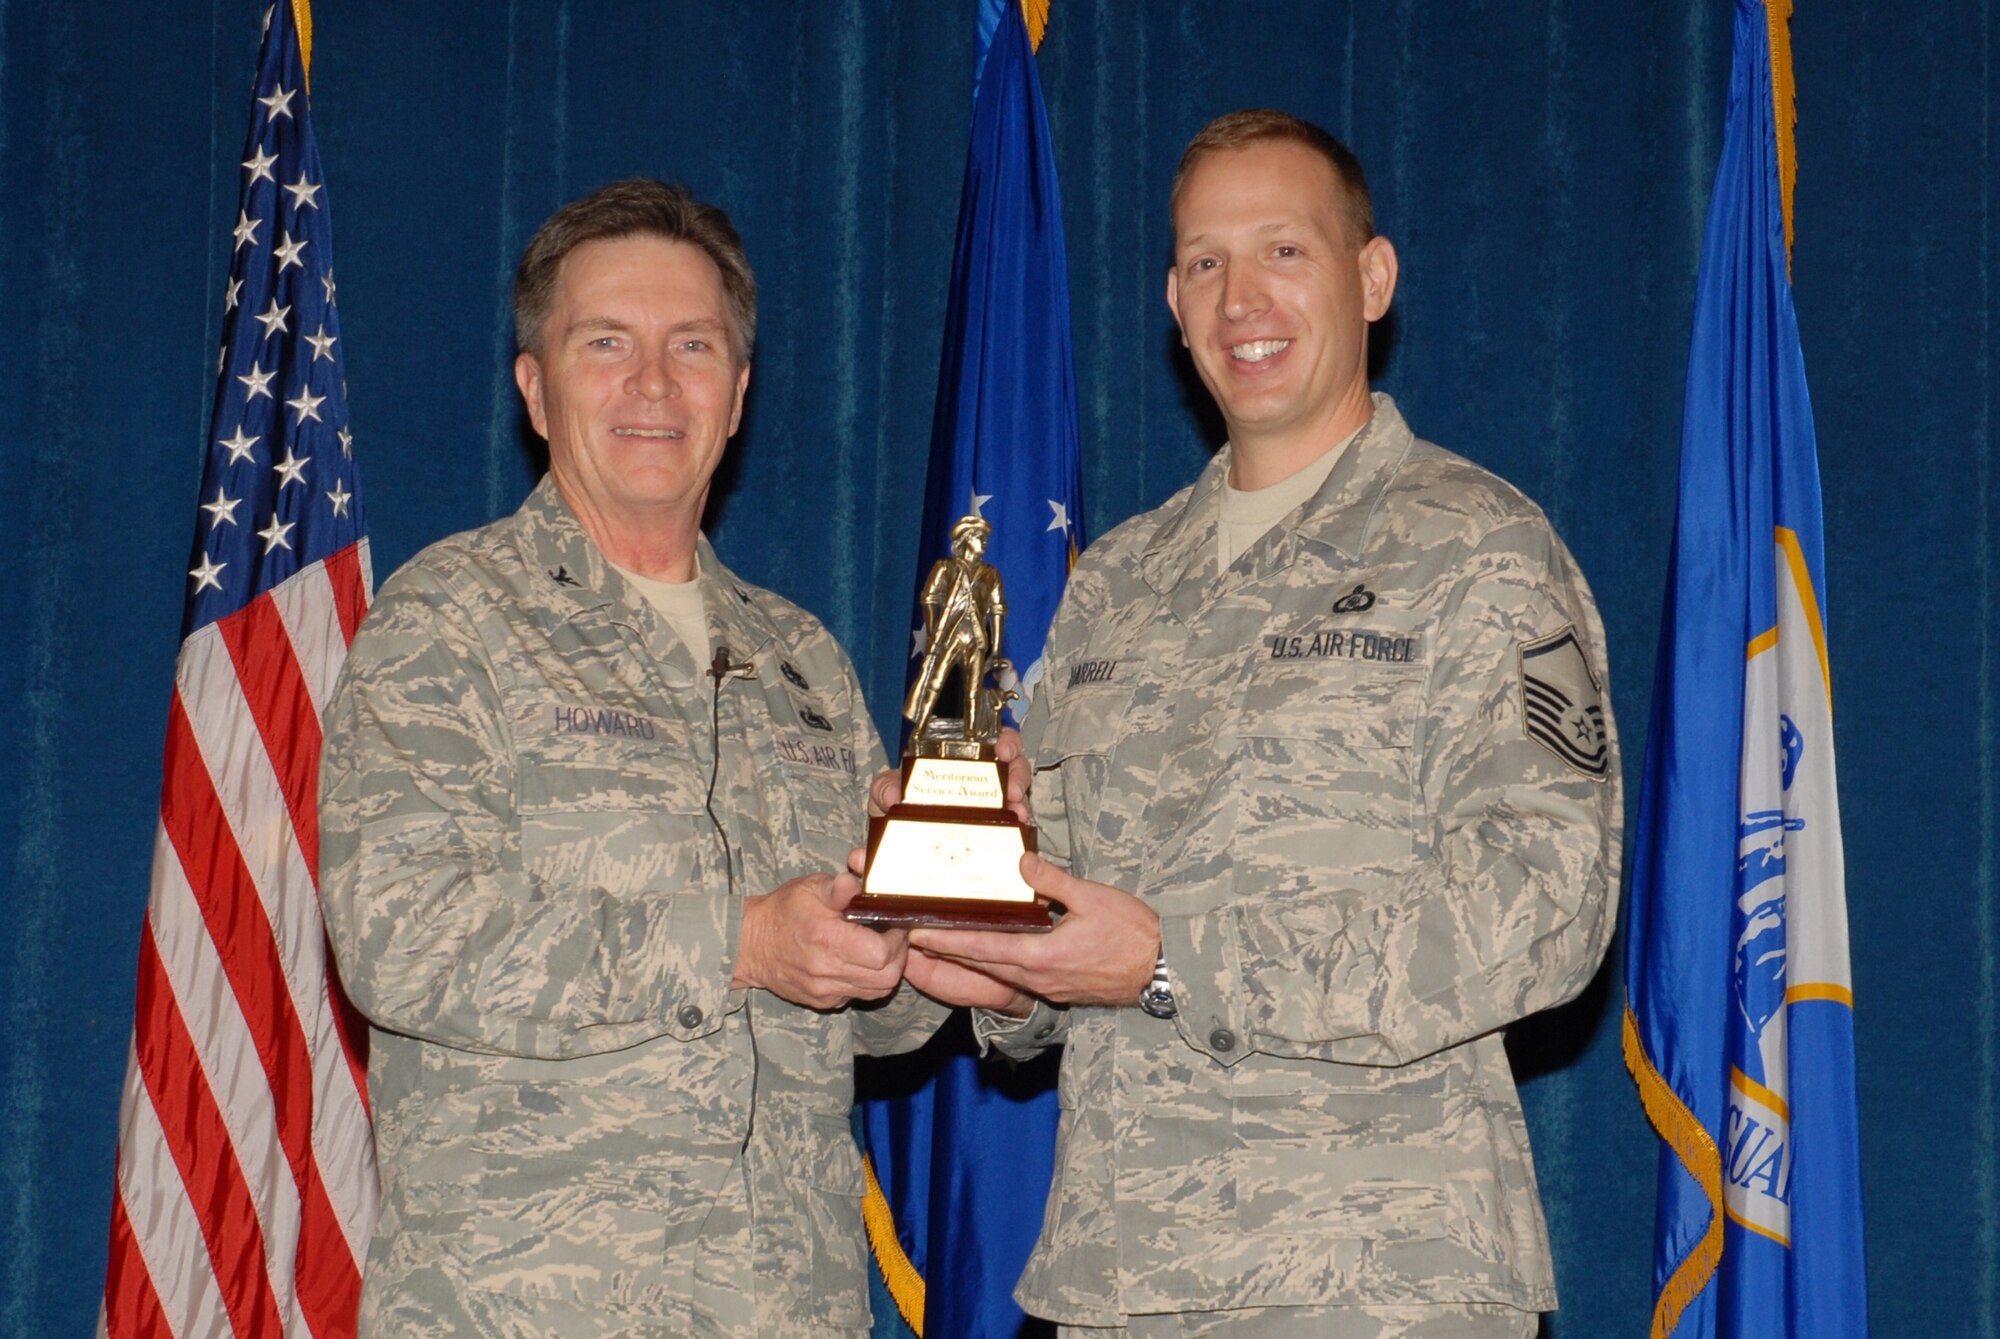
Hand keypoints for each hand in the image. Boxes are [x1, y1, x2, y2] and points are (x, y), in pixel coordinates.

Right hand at [732, 872, 908, 1009]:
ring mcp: (825, 990)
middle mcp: (827, 970)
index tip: (892, 925)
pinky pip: (857, 996)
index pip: (881, 953)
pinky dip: (865, 982)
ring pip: (876, 991)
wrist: (749, 944)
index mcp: (827, 938)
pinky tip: (857, 962)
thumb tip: (856, 884)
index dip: (895, 939)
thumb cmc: (782, 912)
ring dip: (885, 971)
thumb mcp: (809, 888)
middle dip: (897, 957)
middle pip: (886, 978)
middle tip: (891, 938)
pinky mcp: (822, 1001)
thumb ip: (839, 887)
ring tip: (878, 950)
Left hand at [867, 725, 1031, 822]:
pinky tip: (1014, 828)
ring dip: (1020, 802)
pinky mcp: (992, 827)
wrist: (897, 840)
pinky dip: (1015, 824)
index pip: (992, 738)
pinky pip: (1010, 822)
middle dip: (1018, 775)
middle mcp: (978, 776)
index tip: (1005, 750)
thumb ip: (885, 787)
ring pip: (1016, 794)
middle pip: (1012, 765)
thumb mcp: (887, 790)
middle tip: (1013, 790)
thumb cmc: (897, 806)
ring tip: (1017, 813)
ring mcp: (988, 802)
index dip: (1005, 740)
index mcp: (957, 757)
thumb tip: (894, 795)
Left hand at [907, 854, 1158, 1007]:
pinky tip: (992, 954)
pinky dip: (997, 965)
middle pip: (983, 965)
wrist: (1162, 971)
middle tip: (917, 941)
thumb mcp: (1092, 897)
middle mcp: (1039, 977)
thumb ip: (1053, 881)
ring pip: (999, 973)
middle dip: (949, 952)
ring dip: (971, 960)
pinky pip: (1018, 978)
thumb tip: (1022, 862)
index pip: (983, 947)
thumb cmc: (1132, 934)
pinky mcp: (1060, 989)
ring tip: (945, 946)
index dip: (948, 942)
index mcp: (1042, 956)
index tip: (919, 936)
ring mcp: (1049, 987)